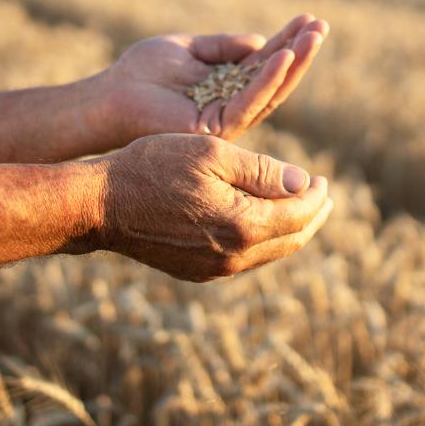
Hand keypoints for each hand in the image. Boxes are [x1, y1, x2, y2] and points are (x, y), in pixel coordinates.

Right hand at [73, 134, 332, 281]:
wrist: (101, 205)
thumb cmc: (154, 167)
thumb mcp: (212, 154)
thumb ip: (263, 171)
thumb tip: (304, 184)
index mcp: (243, 225)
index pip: (299, 214)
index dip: (316, 195)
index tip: (323, 178)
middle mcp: (234, 257)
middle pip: (291, 240)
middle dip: (311, 216)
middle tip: (322, 195)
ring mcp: (214, 270)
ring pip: (270, 253)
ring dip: (289, 229)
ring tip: (298, 207)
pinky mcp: (197, 271)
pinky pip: (245, 259)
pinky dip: (262, 239)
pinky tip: (260, 221)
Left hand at [99, 14, 328, 143]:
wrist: (110, 96)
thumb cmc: (142, 72)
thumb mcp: (188, 47)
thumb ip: (223, 45)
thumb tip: (260, 41)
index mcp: (227, 86)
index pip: (265, 63)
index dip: (288, 41)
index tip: (309, 19)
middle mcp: (232, 105)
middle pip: (276, 79)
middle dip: (300, 53)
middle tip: (322, 26)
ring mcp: (226, 119)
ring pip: (270, 92)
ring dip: (293, 63)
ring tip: (312, 37)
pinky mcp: (216, 128)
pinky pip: (249, 102)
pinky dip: (267, 79)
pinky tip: (283, 57)